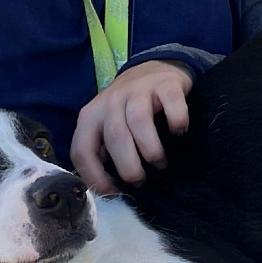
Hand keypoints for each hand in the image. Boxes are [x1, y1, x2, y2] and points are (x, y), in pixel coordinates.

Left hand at [70, 59, 191, 195]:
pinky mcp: (166, 85)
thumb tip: (113, 189)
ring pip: (139, 121)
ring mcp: (138, 90)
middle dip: (129, 166)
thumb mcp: (109, 127)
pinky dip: (177, 124)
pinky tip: (179, 135)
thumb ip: (105, 152)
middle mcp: (111, 101)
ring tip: (160, 164)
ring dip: (151, 150)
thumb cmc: (129, 109)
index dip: (95, 176)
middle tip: (140, 180)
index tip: (114, 193)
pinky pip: (172, 106)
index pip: (82, 150)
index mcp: (90, 116)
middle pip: (115, 137)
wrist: (154, 68)